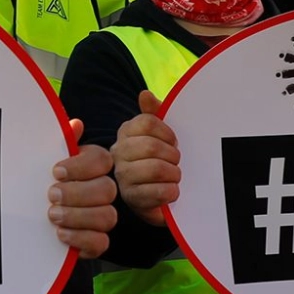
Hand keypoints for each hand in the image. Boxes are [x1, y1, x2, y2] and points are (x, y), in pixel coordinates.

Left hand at [50, 121, 117, 258]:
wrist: (29, 215)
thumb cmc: (38, 181)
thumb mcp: (42, 160)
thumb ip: (59, 143)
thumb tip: (75, 124)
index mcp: (91, 165)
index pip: (101, 160)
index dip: (81, 166)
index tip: (56, 171)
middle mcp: (102, 190)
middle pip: (107, 189)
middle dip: (77, 193)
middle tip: (51, 195)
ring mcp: (101, 216)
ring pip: (107, 216)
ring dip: (78, 216)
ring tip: (53, 215)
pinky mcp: (96, 241)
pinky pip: (101, 242)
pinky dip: (81, 238)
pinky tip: (60, 234)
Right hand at [113, 90, 180, 226]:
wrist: (156, 197)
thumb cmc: (159, 160)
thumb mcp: (159, 135)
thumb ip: (154, 113)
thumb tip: (145, 94)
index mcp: (125, 132)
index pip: (147, 122)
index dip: (167, 133)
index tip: (173, 142)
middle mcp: (118, 153)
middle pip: (152, 146)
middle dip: (172, 156)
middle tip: (175, 162)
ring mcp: (122, 177)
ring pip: (156, 169)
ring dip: (174, 174)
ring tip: (175, 177)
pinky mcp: (132, 199)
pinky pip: (158, 191)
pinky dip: (172, 191)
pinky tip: (171, 191)